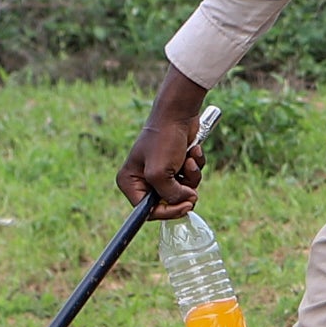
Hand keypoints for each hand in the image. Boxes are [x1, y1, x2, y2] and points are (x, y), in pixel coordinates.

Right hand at [119, 73, 209, 217]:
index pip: (147, 211)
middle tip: (192, 190)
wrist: (179, 114)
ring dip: (191, 177)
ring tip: (188, 160)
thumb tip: (186, 202)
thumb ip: (169, 194)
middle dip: (183, 192)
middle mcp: (143, 179)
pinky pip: (191, 177)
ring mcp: (161, 172)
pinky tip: (192, 152)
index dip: (168, 211)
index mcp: (130, 182)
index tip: (185, 206)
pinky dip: (195, 166)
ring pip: (183, 190)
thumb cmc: (163, 140)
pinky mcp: (177, 165)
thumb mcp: (160, 173)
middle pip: (168, 202)